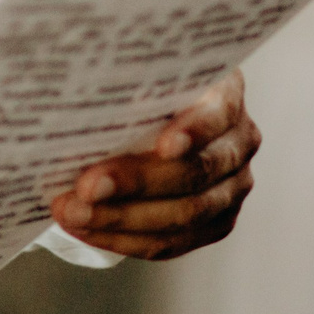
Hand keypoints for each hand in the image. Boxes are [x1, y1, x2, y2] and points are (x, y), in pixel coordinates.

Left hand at [49, 71, 258, 258]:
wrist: (157, 110)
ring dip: (122, 218)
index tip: (163, 145)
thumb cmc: (141, 85)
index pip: (217, 113)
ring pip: (185, 215)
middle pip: (195, 172)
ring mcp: (232, 187)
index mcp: (226, 96)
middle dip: (136, 183)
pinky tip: (88, 230)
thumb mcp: (140, 71)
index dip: (194, 130)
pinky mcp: (216, 222)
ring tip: (74, 212)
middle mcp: (238, 142)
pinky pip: (173, 242)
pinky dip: (126, 239)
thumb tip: (81, 90)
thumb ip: (126, 78)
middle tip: (86, 187)